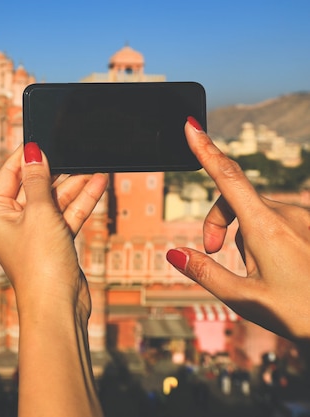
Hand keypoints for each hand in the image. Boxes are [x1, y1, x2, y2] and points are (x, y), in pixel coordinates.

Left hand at [0, 143, 106, 416]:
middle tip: (76, 148)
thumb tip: (33, 150)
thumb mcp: (39, 212)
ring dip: (74, 184)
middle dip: (57, 169)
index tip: (43, 135)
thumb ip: (38, 179)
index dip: (27, 155)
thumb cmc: (40, 262)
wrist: (58, 306)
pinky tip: (98, 182)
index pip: (10, 174)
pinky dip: (81, 201)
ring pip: (54, 200)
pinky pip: (66, 215)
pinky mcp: (53, 242)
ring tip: (95, 163)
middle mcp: (10, 221)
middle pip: (34, 185)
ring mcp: (32, 232)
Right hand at [167, 117, 309, 342]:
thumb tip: (174, 254)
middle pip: (235, 199)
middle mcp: (287, 214)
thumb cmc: (299, 313)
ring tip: (253, 271)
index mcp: (266, 227)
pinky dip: (262, 236)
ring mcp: (302, 218)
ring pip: (255, 212)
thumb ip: (205, 272)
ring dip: (242, 234)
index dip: (206, 150)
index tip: (192, 128)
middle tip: (213, 253)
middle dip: (216, 221)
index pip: (227, 178)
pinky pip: (277, 220)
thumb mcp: (244, 298)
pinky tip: (273, 267)